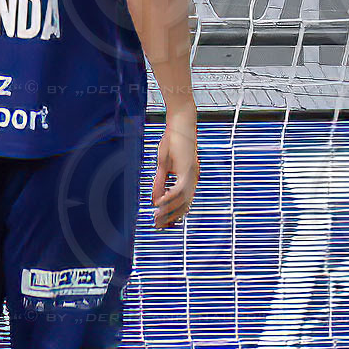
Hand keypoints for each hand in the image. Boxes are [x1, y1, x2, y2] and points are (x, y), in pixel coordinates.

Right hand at [152, 108, 198, 228]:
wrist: (179, 124)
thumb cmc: (171, 142)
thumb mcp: (163, 166)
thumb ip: (160, 182)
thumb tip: (155, 199)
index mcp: (189, 178)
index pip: (184, 202)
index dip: (173, 214)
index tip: (161, 222)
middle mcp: (193, 178)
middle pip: (185, 205)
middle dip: (170, 216)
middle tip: (157, 225)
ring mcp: (192, 174)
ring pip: (182, 200)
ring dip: (169, 209)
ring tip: (156, 216)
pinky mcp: (187, 169)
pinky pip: (179, 189)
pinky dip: (169, 197)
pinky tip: (159, 202)